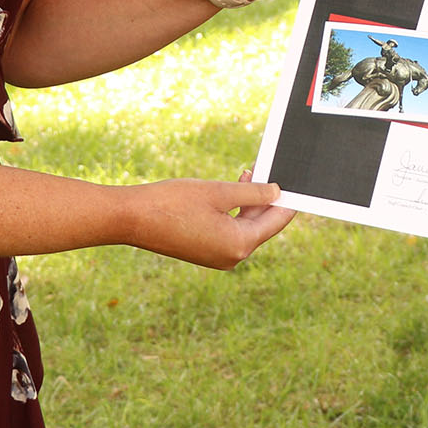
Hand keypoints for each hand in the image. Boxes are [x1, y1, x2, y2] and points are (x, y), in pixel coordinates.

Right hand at [121, 173, 295, 269]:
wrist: (132, 218)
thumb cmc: (173, 202)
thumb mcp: (218, 191)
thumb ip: (252, 192)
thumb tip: (276, 193)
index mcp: (239, 245)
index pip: (276, 220)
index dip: (286, 199)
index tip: (296, 182)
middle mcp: (232, 257)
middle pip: (261, 225)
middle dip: (265, 198)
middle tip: (266, 170)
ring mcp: (217, 257)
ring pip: (245, 227)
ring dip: (249, 202)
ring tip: (248, 174)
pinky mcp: (205, 252)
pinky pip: (229, 231)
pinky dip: (234, 212)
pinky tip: (231, 192)